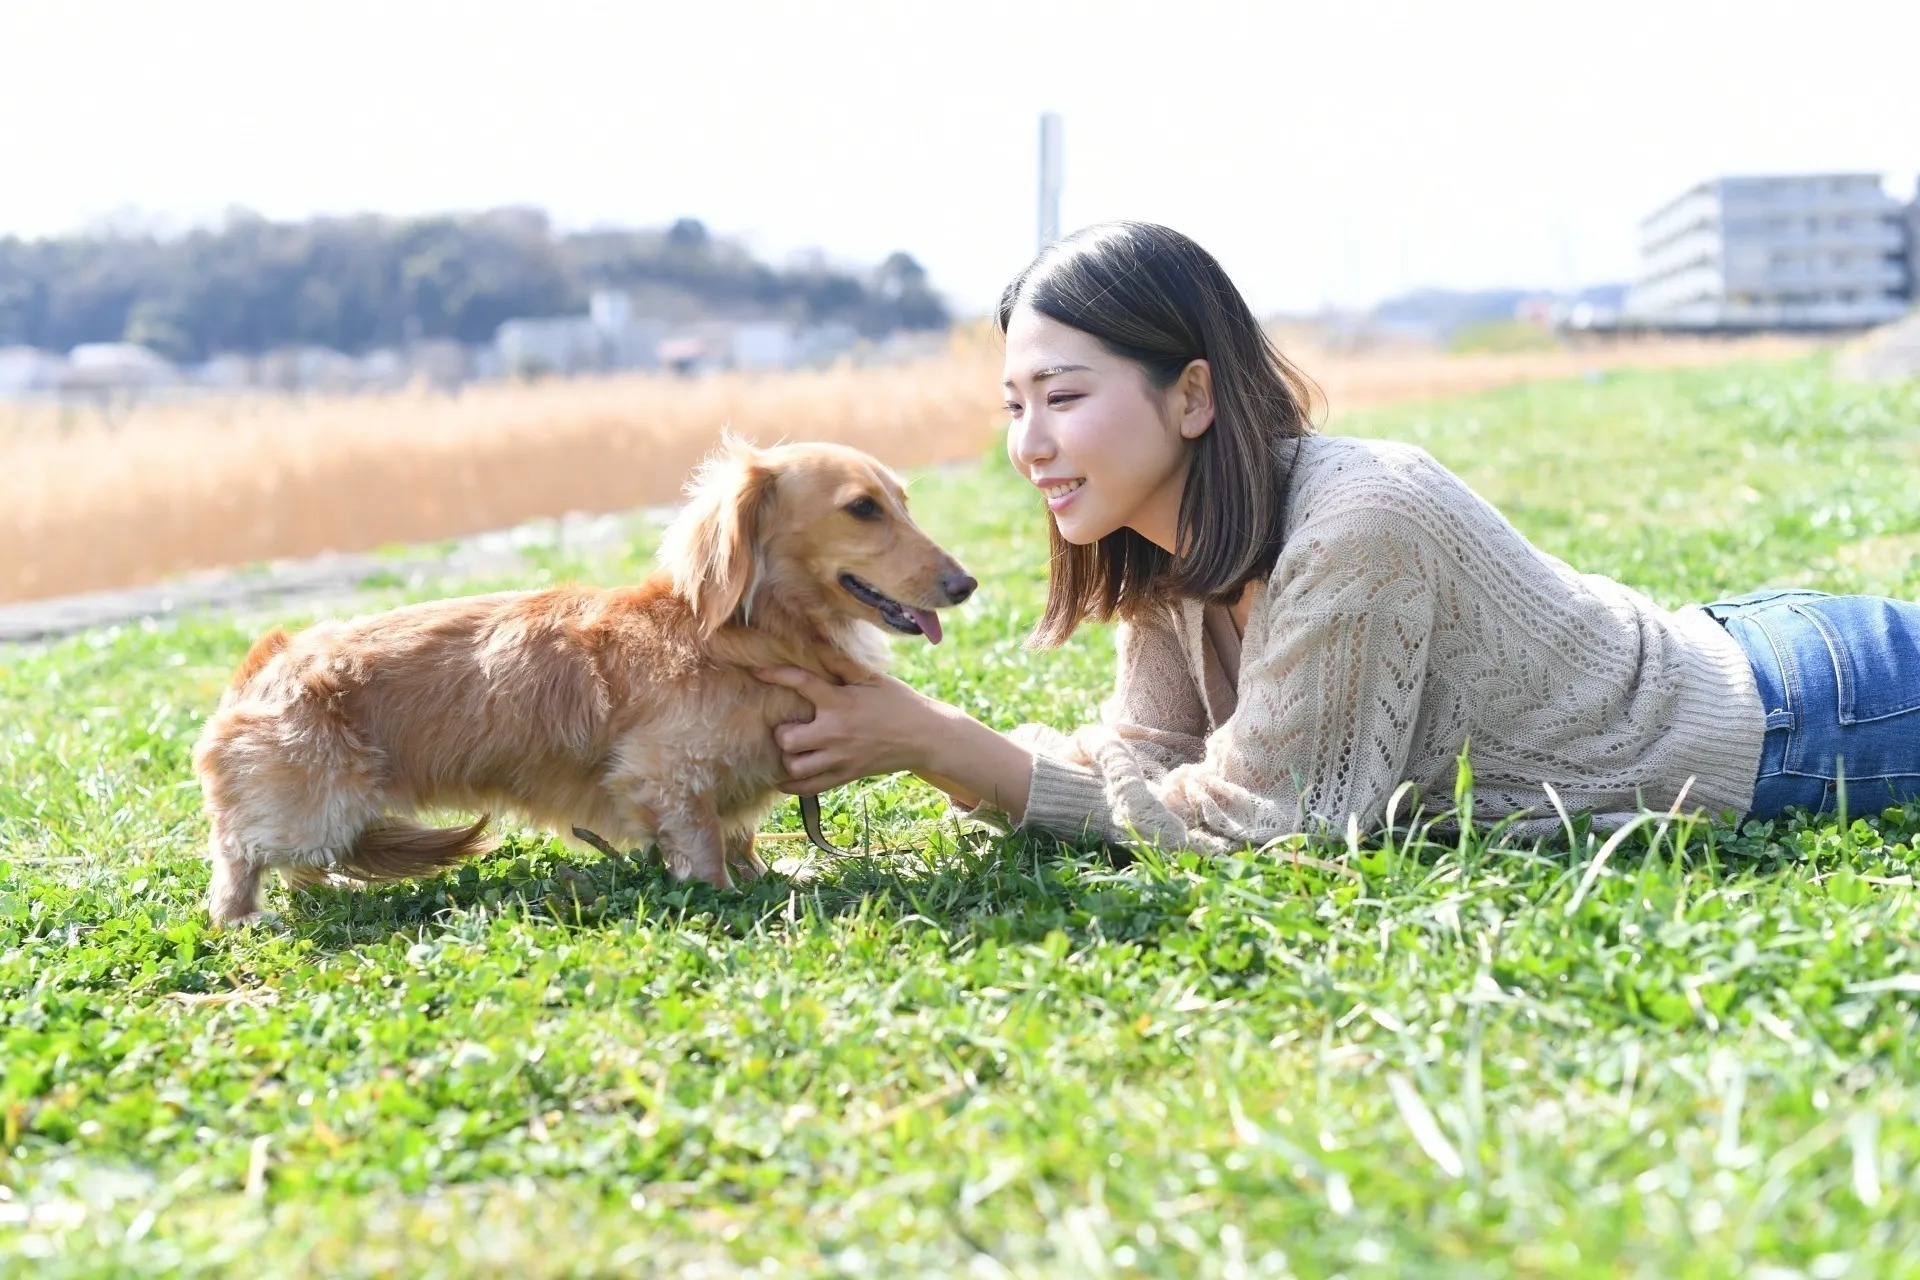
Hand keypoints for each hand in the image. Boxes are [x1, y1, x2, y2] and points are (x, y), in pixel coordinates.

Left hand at [753, 667, 938, 793]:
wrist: (924, 736)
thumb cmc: (898, 702)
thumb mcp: (871, 677)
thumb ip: (840, 662)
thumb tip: (815, 640)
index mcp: (839, 701)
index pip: (798, 683)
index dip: (773, 675)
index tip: (756, 672)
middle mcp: (834, 732)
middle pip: (786, 738)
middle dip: (782, 732)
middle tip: (791, 725)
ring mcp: (839, 757)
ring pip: (794, 765)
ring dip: (788, 756)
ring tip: (794, 748)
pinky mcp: (845, 776)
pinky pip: (808, 787)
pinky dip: (791, 785)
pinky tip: (786, 777)